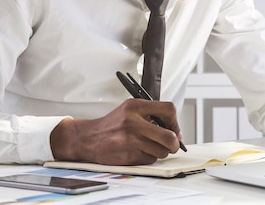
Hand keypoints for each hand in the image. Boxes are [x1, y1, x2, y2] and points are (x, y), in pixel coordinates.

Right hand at [50, 98, 182, 164]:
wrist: (88, 138)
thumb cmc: (113, 125)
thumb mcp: (130, 110)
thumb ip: (152, 115)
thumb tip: (176, 132)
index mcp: (136, 106)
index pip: (169, 109)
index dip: (175, 122)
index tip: (174, 128)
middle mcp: (133, 121)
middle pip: (169, 136)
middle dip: (174, 144)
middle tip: (172, 145)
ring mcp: (130, 139)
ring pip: (161, 151)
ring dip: (159, 152)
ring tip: (148, 146)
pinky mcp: (127, 155)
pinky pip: (149, 160)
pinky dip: (148, 158)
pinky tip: (137, 151)